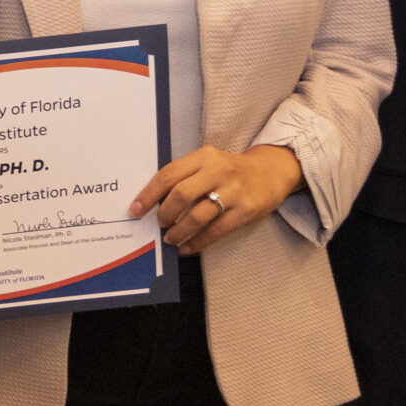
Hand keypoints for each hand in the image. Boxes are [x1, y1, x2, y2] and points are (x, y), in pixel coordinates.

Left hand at [131, 145, 303, 256]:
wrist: (270, 172)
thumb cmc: (230, 171)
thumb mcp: (208, 163)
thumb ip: (184, 176)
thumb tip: (152, 202)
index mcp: (203, 157)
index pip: (168, 174)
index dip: (148, 195)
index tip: (135, 210)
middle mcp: (218, 171)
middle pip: (181, 194)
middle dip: (164, 214)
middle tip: (160, 223)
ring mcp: (233, 192)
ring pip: (198, 216)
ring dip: (179, 231)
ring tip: (171, 238)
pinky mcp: (245, 210)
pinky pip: (216, 231)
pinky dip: (197, 242)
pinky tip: (187, 248)